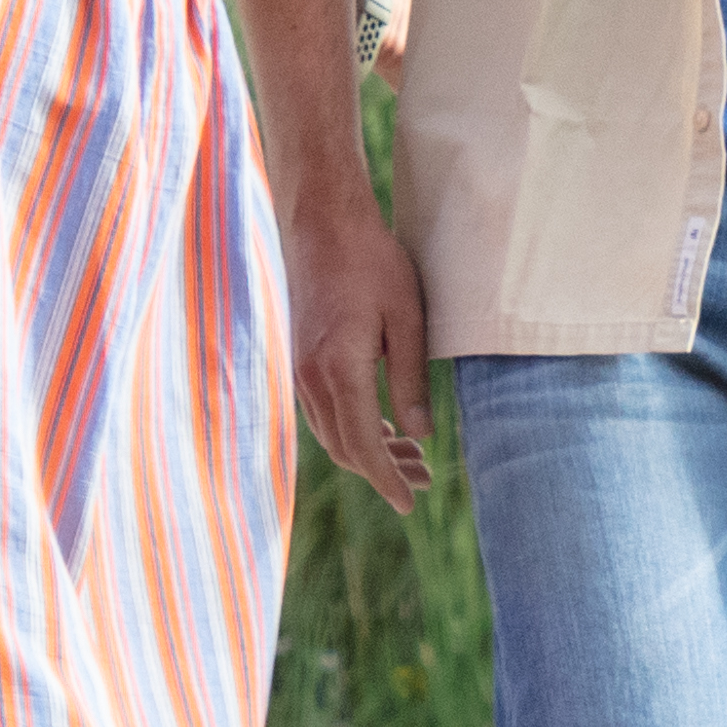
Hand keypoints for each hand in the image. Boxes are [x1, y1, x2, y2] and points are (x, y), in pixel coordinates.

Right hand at [285, 180, 433, 512]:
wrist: (323, 223)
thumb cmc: (372, 262)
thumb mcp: (407, 319)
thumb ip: (410, 379)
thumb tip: (420, 435)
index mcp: (338, 369)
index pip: (362, 445)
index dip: (386, 480)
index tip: (410, 502)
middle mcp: (311, 377)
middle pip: (345, 448)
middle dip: (383, 472)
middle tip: (426, 480)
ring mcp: (301, 370)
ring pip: (333, 434)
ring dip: (370, 453)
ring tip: (414, 459)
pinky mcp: (302, 360)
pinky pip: (325, 413)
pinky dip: (354, 430)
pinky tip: (385, 428)